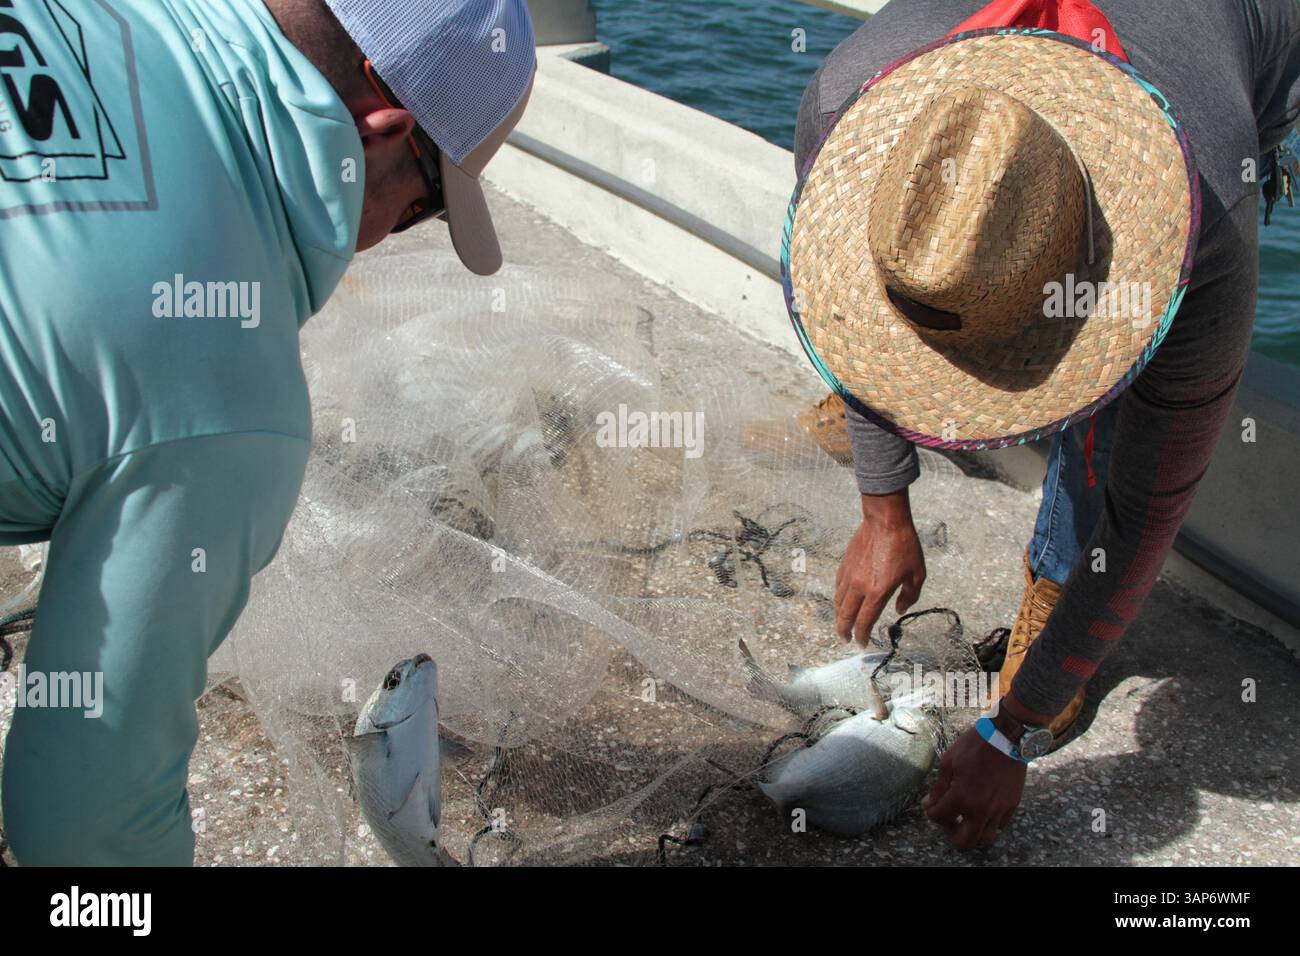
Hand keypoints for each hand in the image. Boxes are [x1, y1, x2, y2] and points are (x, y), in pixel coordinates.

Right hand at [834, 490, 924, 644]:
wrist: (886, 521)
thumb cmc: (904, 546)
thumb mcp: (917, 574)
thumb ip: (909, 596)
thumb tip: (899, 610)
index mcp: (878, 592)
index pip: (865, 621)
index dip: (862, 636)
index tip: (862, 643)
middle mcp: (860, 587)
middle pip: (846, 615)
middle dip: (844, 631)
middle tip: (846, 639)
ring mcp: (850, 575)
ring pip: (839, 602)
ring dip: (839, 615)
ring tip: (842, 623)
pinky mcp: (845, 564)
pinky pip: (838, 586)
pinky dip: (838, 598)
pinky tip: (841, 600)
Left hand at [921, 724, 1025, 847]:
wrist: (1006, 737)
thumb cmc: (974, 746)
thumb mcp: (948, 762)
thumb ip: (939, 788)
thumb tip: (930, 804)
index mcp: (961, 797)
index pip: (939, 817)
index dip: (930, 812)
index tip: (930, 804)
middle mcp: (981, 809)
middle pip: (964, 842)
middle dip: (951, 835)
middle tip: (948, 822)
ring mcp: (999, 810)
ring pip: (985, 838)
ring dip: (972, 833)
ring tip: (965, 819)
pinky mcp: (1012, 805)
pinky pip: (1000, 826)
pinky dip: (989, 823)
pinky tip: (982, 810)